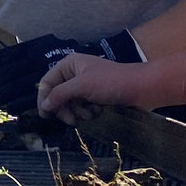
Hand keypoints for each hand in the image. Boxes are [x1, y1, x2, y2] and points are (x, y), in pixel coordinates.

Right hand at [0, 30, 139, 113]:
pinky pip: (81, 107)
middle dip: (64, 108)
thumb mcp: (82, 86)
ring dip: (77, 112)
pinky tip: (97, 113)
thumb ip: (60, 95)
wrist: (141, 88)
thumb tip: (44, 106)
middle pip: (57, 95)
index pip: (47, 82)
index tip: (46, 115)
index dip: (44, 98)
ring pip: (70, 103)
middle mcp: (74, 73)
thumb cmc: (111, 82)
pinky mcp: (94, 96)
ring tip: (90, 115)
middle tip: (71, 121)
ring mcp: (85, 85)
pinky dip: (87, 112)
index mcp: (69, 64)